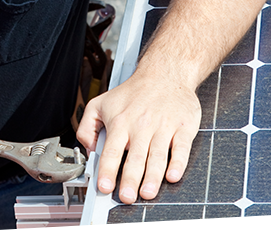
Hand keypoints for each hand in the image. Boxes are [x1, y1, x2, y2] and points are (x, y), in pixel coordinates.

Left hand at [76, 67, 200, 203]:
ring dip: (152, 177)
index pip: (111, 150)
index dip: (106, 170)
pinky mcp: (182, 127)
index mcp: (121, 122)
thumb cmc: (133, 92)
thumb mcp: (101, 103)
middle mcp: (141, 125)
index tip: (104, 187)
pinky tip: (172, 175)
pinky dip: (178, 163)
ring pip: (157, 156)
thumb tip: (89, 149)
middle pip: (135, 157)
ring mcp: (163, 126)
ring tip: (147, 193)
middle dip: (129, 179)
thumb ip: (87, 126)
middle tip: (126, 197)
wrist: (165, 72)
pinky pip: (181, 148)